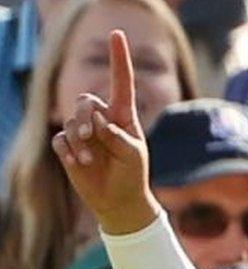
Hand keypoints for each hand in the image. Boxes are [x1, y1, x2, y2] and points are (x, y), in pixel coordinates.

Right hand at [52, 30, 157, 234]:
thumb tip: (98, 121)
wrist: (119, 200)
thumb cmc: (133, 174)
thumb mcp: (133, 154)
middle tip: (91, 137)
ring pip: (71, 121)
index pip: (121, 82)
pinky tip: (79, 164)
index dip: (119, 59)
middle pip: (86, 101)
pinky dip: (68, 151)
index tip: (117, 34)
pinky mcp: (69, 147)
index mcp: (124, 116)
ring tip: (90, 160)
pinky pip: (60, 140)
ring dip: (79, 140)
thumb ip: (118, 135)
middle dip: (85, 116)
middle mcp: (103, 119)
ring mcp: (84, 133)